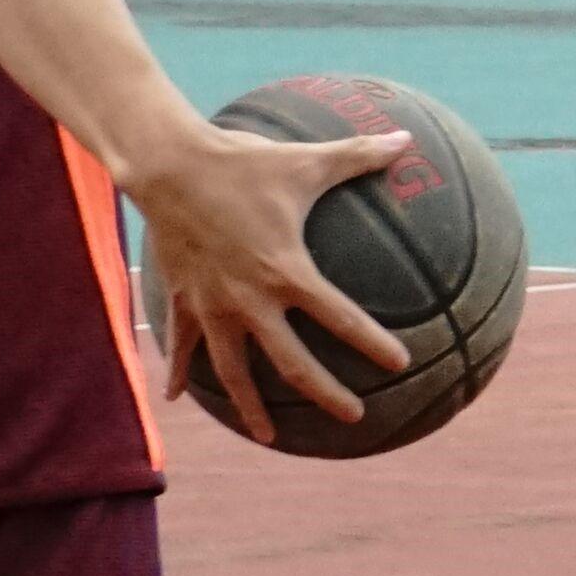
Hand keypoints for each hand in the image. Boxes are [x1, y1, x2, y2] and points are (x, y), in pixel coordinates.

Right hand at [137, 120, 416, 440]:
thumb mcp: (306, 159)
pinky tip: (176, 397)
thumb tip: (406, 138)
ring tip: (268, 437)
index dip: (373, 344)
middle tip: (354, 416)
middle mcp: (251, 300)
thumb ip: (360, 155)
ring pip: (232, 372)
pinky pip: (181, 344)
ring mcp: (213, 306)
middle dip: (326, 395)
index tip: (400, 364)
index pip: (341, 319)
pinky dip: (178, 371)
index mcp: (287, 272)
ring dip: (250, 407)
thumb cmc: (242, 163)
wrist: (169, 166)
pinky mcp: (184, 300)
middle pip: (293, 365)